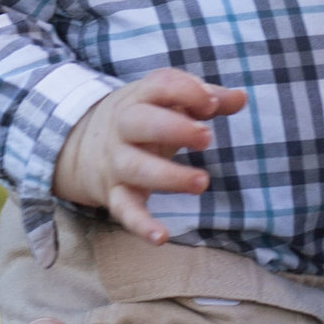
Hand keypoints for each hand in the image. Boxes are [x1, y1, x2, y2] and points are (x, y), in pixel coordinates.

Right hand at [52, 67, 246, 240]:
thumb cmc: (142, 118)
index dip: (187, 91)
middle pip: (140, 123)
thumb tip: (241, 98)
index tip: (212, 104)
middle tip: (207, 137)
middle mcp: (123, 128)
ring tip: (201, 183)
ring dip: (169, 176)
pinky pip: (125, 210)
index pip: (159, 86)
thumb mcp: (166, 102)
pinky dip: (141, 225)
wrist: (83, 145)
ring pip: (136, 168)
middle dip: (174, 129)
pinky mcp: (115, 194)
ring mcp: (117, 162)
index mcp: (139, 99)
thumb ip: (205, 99)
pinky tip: (161, 237)